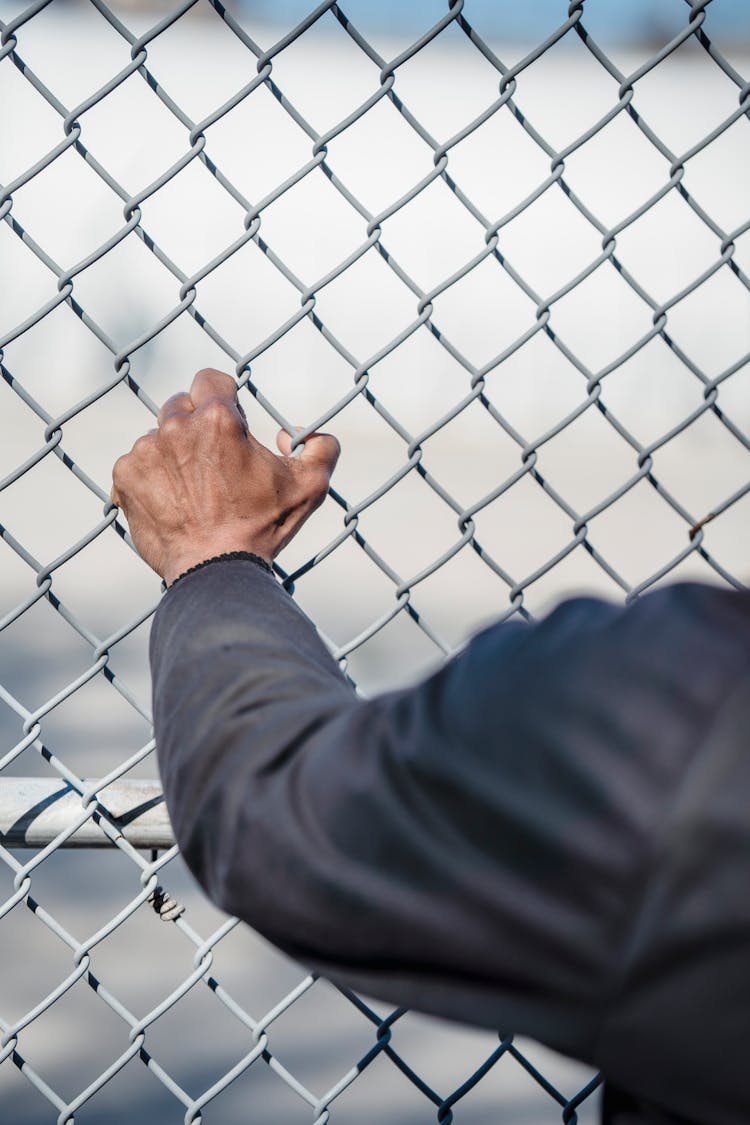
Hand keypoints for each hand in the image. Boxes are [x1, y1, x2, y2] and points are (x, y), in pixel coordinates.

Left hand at [111, 368, 339, 585]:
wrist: (215, 571)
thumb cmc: (262, 528)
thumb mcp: (310, 486)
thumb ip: (322, 446)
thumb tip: (295, 433)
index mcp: (219, 420)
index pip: (210, 379)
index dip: (222, 395)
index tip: (228, 418)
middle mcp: (176, 427)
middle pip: (181, 405)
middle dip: (196, 424)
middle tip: (213, 459)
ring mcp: (146, 451)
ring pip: (158, 435)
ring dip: (173, 452)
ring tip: (193, 488)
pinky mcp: (125, 476)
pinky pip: (136, 464)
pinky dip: (151, 477)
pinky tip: (172, 502)